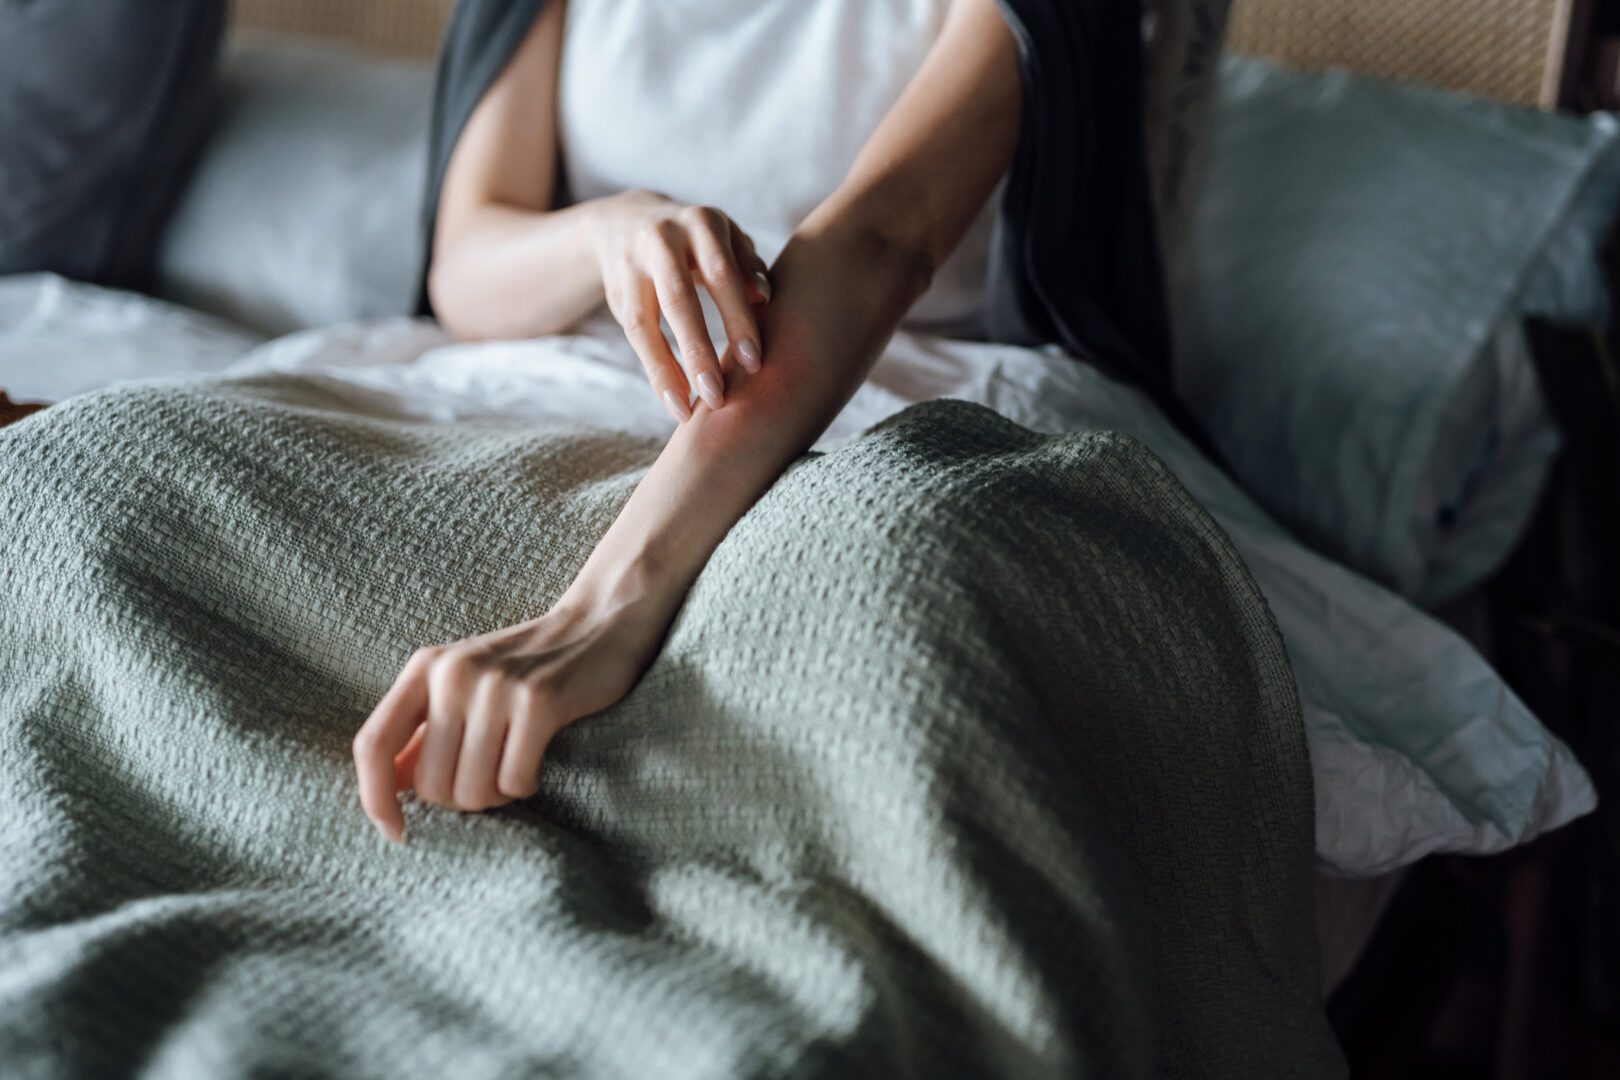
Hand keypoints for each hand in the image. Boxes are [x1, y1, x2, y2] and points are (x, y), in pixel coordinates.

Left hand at [352, 585, 673, 842]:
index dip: (375, 798)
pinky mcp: (540, 701)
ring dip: (496, 796)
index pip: (373, 744)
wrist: (601, 621)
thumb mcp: (464, 685)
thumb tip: (390, 787)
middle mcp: (453, 673)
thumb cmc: (529, 665)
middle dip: (461, 799)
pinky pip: (514, 781)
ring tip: (514, 766)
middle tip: (489, 777)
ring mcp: (496, 686)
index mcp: (425, 668)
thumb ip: (423, 731)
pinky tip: (537, 760)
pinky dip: (525, 786)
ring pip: (472, 790)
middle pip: (430, 785)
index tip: (397, 831)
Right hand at [592, 190, 771, 421]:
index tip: (754, 364)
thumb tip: (765, 298)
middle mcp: (661, 238)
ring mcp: (631, 264)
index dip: (737, 319)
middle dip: (698, 352)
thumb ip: (748, 267)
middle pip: (678, 300)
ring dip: (666, 371)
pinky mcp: (614, 290)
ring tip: (687, 411)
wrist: (625, 222)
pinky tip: (673, 399)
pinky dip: (655, 370)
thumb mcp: (727, 241)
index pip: (721, 275)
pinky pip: (634, 336)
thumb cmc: (699, 242)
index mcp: (701, 223)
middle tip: (718, 398)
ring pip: (645, 322)